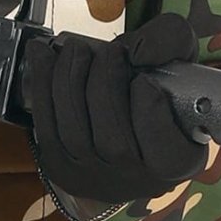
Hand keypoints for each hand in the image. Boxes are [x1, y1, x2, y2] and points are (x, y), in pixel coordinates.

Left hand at [25, 14, 207, 203]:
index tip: (143, 79)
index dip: (149, 107)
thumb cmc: (153, 88)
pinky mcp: (60, 167)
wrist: (126, 125)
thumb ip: (170, 40)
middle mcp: (137, 180)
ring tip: (77, 50)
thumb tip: (136, 50)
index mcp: (178, 161)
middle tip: (109, 51)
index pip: (163, 145)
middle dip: (105, 83)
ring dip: (70, 81)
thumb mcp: (178, 61)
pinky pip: (46, 128)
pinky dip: (42, 86)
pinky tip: (44, 56)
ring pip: (76, 134)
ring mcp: (95, 177)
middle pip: (115, 142)